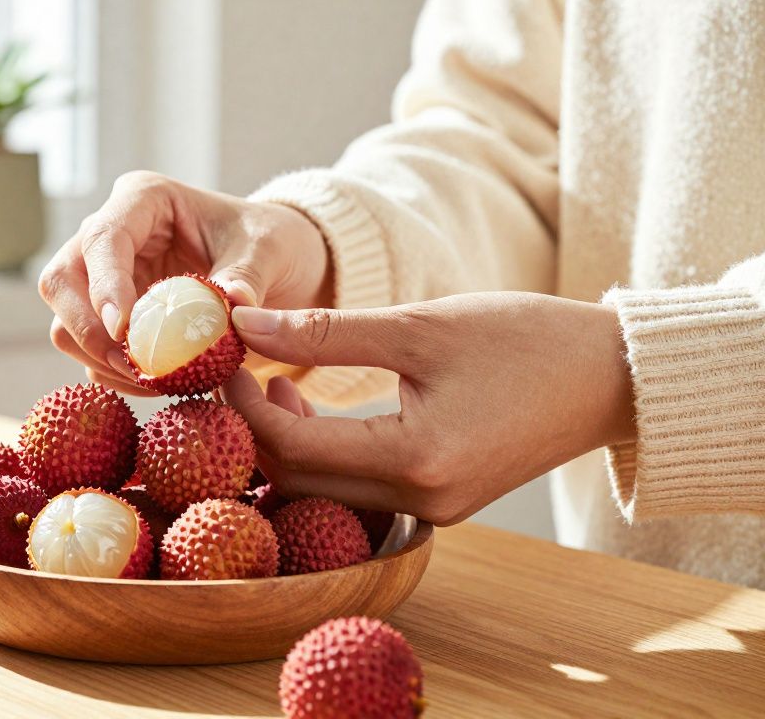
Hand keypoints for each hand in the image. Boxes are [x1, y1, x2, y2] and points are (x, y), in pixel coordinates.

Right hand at [38, 171, 330, 394]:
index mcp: (143, 201)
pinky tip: (157, 384)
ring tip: (152, 381)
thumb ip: (247, 275)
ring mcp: (105, 279)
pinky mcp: (111, 319)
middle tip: (134, 367)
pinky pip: (91, 354)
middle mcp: (112, 237)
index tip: (123, 330)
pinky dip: (115, 376)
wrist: (277, 266)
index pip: (102, 239)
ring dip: (99, 359)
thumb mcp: (268, 250)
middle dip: (89, 331)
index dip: (104, 286)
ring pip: (65, 323)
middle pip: (62, 282)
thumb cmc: (270, 242)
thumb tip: (231, 304)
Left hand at [221, 292, 637, 524]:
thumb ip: (325, 332)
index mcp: (414, 459)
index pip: (291, 445)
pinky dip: (323, 452)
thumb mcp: (420, 326)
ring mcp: (430, 511)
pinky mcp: (438, 503)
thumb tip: (244, 326)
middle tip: (240, 372)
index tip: (225, 360)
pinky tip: (314, 403)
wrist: (611, 378)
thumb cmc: (526, 340)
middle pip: (298, 479)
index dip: (243, 404)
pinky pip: (355, 489)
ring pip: (322, 490)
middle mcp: (419, 502)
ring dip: (287, 441)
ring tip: (280, 379)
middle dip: (255, 427)